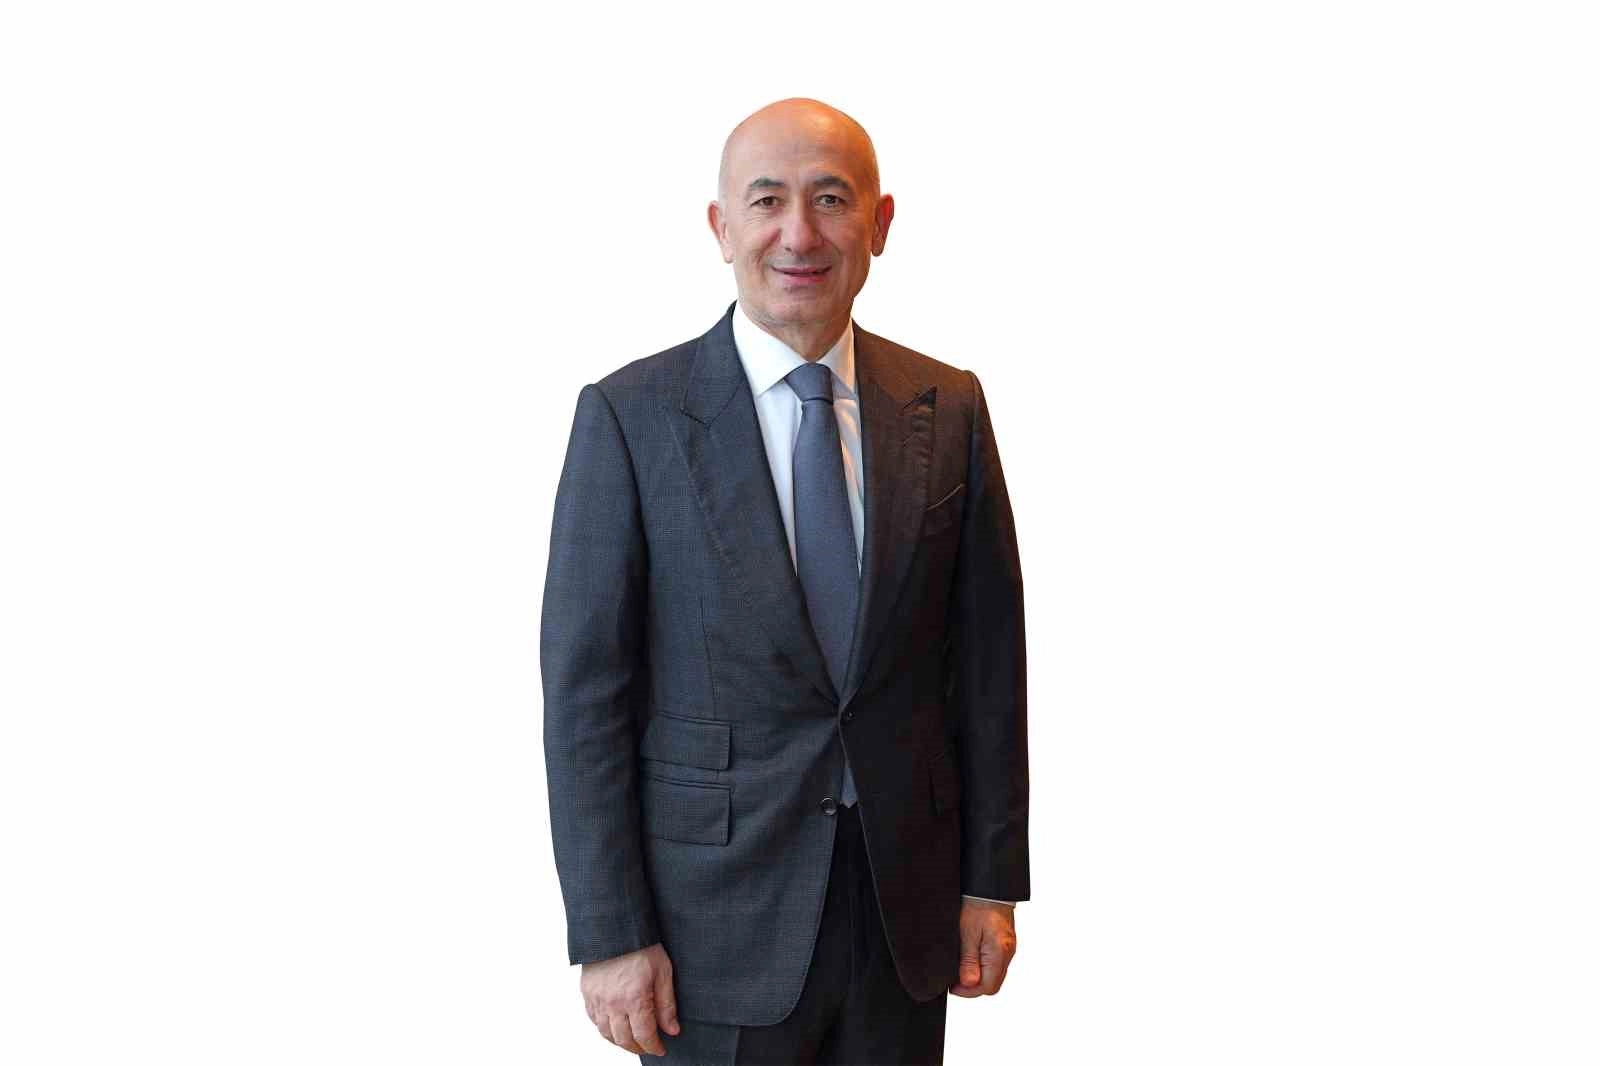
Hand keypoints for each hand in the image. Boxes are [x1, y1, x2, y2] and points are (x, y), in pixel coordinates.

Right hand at [580, 942, 679, 1056]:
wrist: (615, 927)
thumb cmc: (641, 945)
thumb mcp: (663, 972)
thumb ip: (667, 1004)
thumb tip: (672, 1030)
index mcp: (634, 999)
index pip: (644, 1035)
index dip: (653, 1047)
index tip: (660, 1049)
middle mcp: (613, 1003)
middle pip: (624, 1039)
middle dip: (638, 1048)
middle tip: (647, 1047)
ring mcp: (597, 999)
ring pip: (606, 1033)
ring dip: (620, 1042)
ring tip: (631, 1041)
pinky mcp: (587, 992)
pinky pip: (594, 1020)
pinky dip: (604, 1028)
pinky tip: (614, 1026)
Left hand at [949, 899, 1016, 997]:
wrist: (990, 886)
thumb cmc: (978, 905)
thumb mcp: (967, 933)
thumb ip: (968, 960)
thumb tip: (969, 984)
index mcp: (998, 953)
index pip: (987, 987)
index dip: (968, 991)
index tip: (953, 987)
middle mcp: (1007, 953)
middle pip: (993, 983)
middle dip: (973, 986)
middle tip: (955, 980)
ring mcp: (1008, 948)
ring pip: (995, 974)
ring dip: (979, 976)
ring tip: (961, 968)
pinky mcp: (1006, 943)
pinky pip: (996, 963)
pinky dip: (984, 966)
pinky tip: (972, 958)